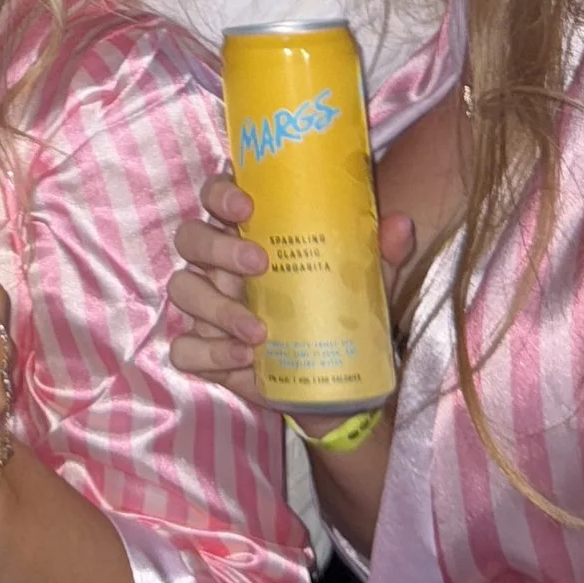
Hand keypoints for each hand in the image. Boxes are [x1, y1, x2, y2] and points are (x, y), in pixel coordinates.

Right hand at [166, 176, 416, 395]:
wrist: (334, 389)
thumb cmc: (336, 315)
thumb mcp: (362, 283)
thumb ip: (379, 253)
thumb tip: (400, 224)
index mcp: (248, 234)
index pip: (216, 196)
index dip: (221, 193)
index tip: (248, 206)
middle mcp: (218, 265)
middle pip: (191, 237)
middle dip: (218, 246)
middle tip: (260, 263)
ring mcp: (205, 308)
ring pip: (183, 289)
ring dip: (217, 307)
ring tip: (259, 330)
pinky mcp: (203, 352)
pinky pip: (185, 348)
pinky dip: (211, 352)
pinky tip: (244, 358)